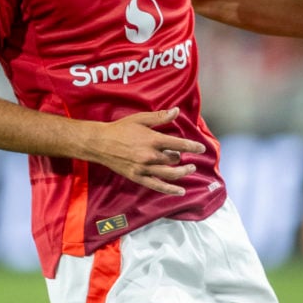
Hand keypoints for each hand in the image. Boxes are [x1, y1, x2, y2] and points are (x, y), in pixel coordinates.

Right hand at [88, 107, 205, 195]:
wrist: (101, 143)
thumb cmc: (120, 129)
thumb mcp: (140, 119)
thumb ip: (160, 117)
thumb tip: (176, 111)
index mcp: (153, 140)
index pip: (179, 145)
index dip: (193, 147)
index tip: (201, 148)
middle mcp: (151, 156)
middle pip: (174, 159)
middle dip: (181, 157)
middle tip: (184, 156)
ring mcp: (145, 168)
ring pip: (170, 174)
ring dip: (182, 172)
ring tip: (190, 170)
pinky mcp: (138, 177)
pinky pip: (157, 186)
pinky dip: (170, 189)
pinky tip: (180, 191)